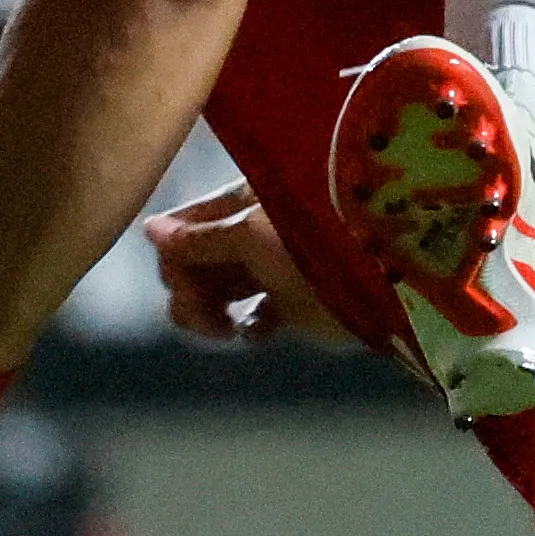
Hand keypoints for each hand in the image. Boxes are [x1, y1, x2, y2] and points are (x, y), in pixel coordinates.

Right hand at [143, 181, 348, 345]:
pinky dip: (245, 326)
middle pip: (193, 264)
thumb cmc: (315, 243)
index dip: (173, 259)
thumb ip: (199, 239)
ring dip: (209, 313)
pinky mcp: (291, 306)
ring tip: (226, 329)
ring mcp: (270, 269)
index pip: (182, 229)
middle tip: (208, 319)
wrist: (385, 280)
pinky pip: (249, 317)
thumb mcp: (251, 236)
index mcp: (240, 204)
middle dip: (188, 292)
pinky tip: (256, 331)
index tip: (180, 285)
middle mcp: (251, 233)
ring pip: (215, 293)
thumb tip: (149, 229)